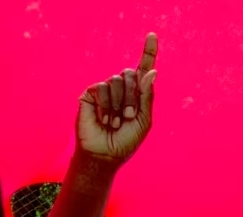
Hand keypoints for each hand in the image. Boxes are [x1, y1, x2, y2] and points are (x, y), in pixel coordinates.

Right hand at [76, 33, 157, 165]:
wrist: (104, 154)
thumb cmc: (126, 141)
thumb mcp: (143, 120)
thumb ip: (147, 96)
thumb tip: (152, 71)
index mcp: (137, 93)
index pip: (143, 68)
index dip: (148, 52)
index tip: (151, 35)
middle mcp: (121, 88)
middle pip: (130, 74)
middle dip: (132, 97)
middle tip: (128, 117)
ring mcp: (105, 90)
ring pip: (116, 80)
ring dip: (119, 105)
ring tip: (115, 123)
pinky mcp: (90, 94)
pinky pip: (101, 88)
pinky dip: (106, 106)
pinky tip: (104, 120)